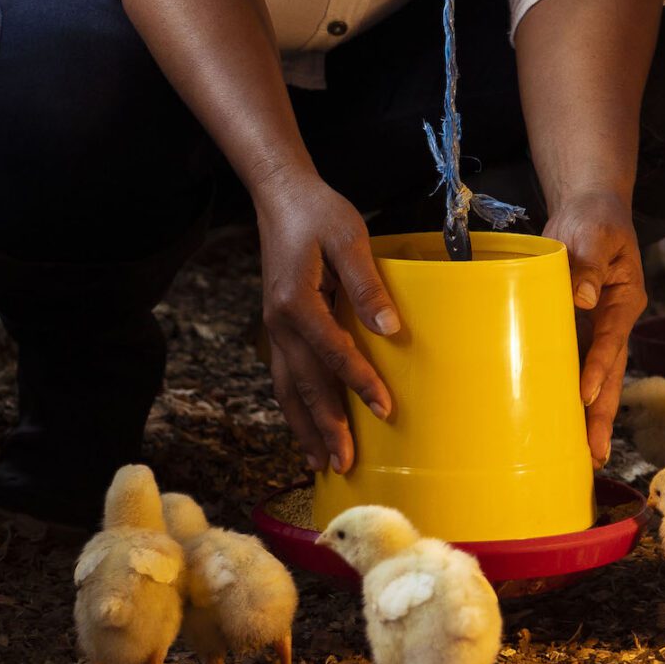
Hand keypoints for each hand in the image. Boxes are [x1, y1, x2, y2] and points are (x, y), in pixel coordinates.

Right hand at [255, 175, 398, 475]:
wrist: (281, 197)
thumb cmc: (319, 214)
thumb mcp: (350, 239)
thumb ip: (368, 286)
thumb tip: (390, 328)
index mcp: (297, 303)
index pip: (333, 353)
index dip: (361, 383)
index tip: (385, 409)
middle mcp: (279, 324)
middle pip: (304, 385)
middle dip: (325, 427)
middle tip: (345, 465)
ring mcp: (274, 328)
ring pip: (287, 389)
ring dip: (304, 427)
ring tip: (321, 464)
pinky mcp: (278, 328)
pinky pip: (283, 377)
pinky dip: (294, 407)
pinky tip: (306, 426)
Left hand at [542, 190, 645, 465]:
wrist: (587, 211)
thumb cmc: (595, 220)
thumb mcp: (594, 234)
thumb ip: (587, 263)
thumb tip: (580, 296)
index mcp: (625, 300)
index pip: (611, 340)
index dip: (598, 368)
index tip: (584, 394)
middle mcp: (614, 322)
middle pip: (610, 374)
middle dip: (602, 414)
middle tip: (594, 453)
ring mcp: (596, 330)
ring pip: (594, 378)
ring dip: (589, 415)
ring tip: (583, 455)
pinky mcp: (576, 330)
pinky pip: (573, 365)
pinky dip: (567, 393)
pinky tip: (557, 421)